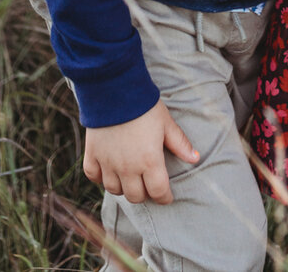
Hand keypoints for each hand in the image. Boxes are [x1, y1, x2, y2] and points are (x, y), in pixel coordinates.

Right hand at [81, 101, 197, 204]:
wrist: (113, 88)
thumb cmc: (143, 106)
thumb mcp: (166, 123)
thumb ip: (180, 143)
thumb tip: (195, 158)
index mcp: (150, 161)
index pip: (158, 193)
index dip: (164, 197)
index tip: (166, 195)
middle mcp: (128, 167)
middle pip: (136, 196)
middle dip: (144, 194)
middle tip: (147, 184)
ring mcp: (108, 161)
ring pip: (114, 190)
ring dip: (123, 187)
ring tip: (128, 178)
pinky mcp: (92, 153)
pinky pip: (93, 176)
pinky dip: (100, 177)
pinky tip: (108, 171)